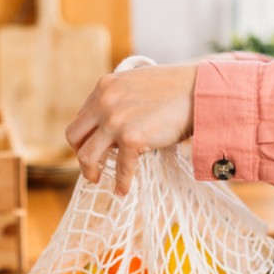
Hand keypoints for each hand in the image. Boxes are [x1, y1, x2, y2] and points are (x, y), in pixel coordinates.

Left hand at [66, 63, 197, 195]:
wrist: (199, 90)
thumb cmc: (175, 88)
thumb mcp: (137, 83)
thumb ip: (121, 98)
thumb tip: (113, 122)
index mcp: (104, 86)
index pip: (82, 116)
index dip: (87, 135)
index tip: (95, 146)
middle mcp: (104, 102)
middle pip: (74, 136)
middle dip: (79, 153)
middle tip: (91, 165)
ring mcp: (115, 121)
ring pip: (86, 155)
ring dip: (89, 171)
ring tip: (97, 179)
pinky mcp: (132, 139)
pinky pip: (120, 168)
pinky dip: (121, 183)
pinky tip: (122, 190)